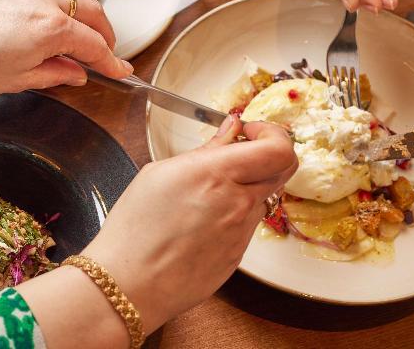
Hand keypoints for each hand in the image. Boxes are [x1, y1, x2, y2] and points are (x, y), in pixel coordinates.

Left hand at [0, 0, 130, 96]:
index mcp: (50, 28)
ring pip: (67, 0)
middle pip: (89, 12)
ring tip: (78, 43)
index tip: (121, 71)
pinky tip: (46, 29)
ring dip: (81, 19)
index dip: (111, 61)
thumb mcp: (13, 80)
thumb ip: (52, 74)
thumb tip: (73, 72)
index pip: (94, 44)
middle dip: (104, 33)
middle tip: (106, 54)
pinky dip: (56, 11)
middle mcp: (41, 2)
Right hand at [82, 117, 295, 332]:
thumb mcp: (160, 173)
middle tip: (242, 151)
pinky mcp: (238, 255)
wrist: (130, 283)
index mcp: (217, 175)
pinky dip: (232, 213)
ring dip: (246, 185)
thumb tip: (230, 130)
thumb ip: (205, 150)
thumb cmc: (134, 228)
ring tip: (206, 192)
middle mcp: (238, 203)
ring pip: (262, 196)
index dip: (271, 133)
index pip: (278, 148)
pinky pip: (246, 224)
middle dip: (267, 153)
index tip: (248, 131)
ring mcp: (242, 232)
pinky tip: (199, 220)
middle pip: (283, 169)